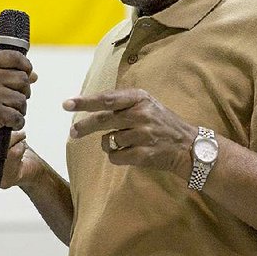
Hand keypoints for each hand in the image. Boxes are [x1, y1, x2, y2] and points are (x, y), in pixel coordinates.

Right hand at [0, 50, 34, 153]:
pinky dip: (16, 123)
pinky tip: (5, 125)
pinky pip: (19, 117)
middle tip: (11, 102)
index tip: (26, 74)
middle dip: (23, 92)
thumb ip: (4, 74)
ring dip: (19, 110)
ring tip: (5, 115)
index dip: (25, 66)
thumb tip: (33, 74)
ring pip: (22, 100)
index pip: (14, 56)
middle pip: (23, 79)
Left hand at [64, 88, 194, 174]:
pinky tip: (128, 153)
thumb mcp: (146, 104)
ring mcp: (143, 134)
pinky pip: (116, 157)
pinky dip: (116, 157)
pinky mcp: (144, 154)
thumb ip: (122, 103)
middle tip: (73, 132)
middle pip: (103, 120)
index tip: (67, 104)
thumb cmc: (161, 123)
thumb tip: (89, 105)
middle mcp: (141, 114)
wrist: (189, 146)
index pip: (106, 98)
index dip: (85, 102)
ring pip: (109, 140)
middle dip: (84, 126)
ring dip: (109, 144)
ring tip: (125, 142)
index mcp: (140, 98)